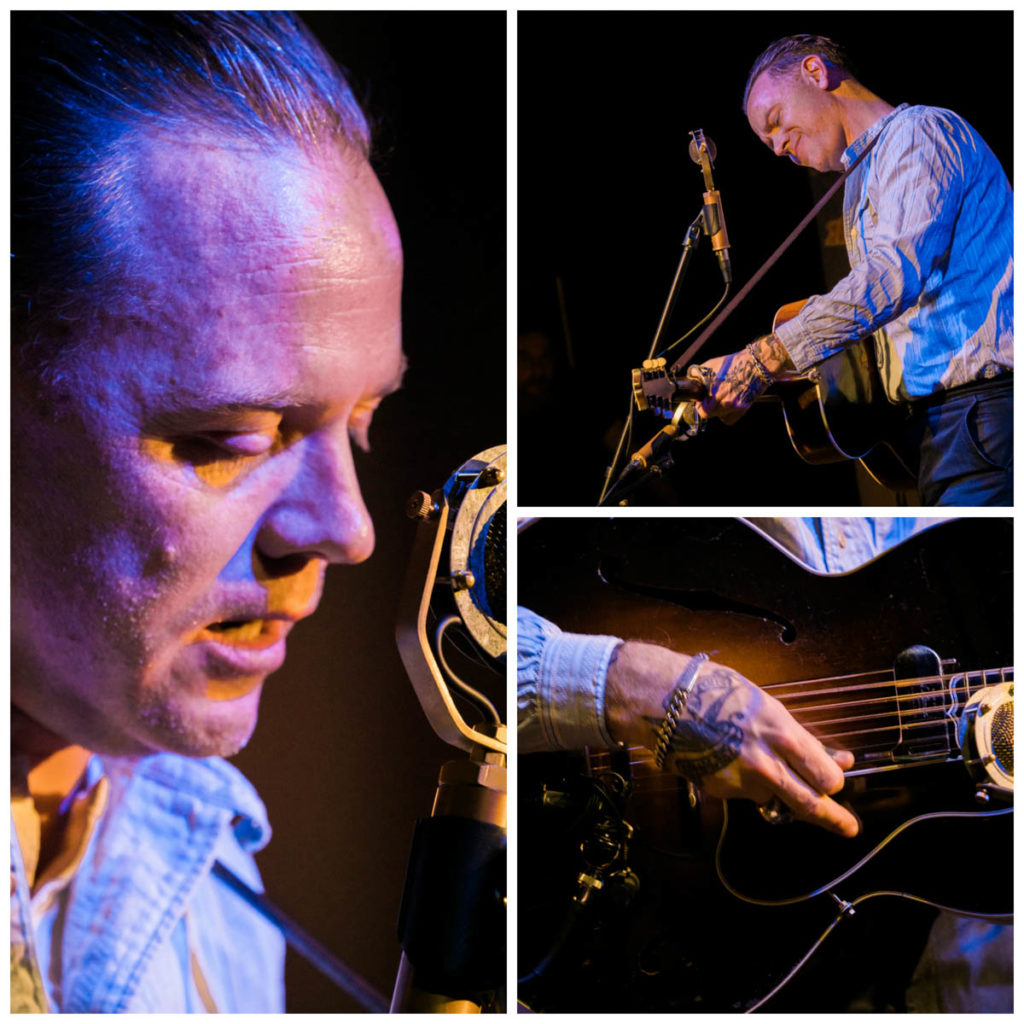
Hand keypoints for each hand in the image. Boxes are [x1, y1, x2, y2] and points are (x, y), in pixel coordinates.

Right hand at [666, 663, 857, 836]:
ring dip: (775, 789)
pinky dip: (742, 781)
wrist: (662, 700)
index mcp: (781, 734)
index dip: (833, 781)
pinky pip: (743, 792)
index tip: (835, 781)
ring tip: (752, 758)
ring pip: (774, 798)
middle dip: (834, 819)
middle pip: (810, 804)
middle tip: (848, 828)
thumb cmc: (714, 690)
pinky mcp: (719, 790)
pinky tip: (725, 756)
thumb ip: (799, 736)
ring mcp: (741, 781)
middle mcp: (766, 764)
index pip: (825, 776)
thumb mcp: (764, 704)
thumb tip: (836, 758)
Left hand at [694, 350, 767, 424]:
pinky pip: (731, 419)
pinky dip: (729, 414)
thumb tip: (690, 379)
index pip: (701, 409)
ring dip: (718, 411)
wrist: (757, 364)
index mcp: (715, 391)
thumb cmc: (735, 363)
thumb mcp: (711, 364)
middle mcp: (724, 402)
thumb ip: (698, 374)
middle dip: (708, 407)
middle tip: (711, 399)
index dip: (700, 405)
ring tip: (723, 399)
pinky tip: (730, 404)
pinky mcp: (744, 408)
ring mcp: (735, 406)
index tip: (701, 400)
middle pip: (709, 414)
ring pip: (720, 417)